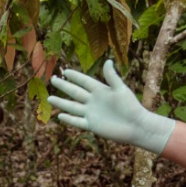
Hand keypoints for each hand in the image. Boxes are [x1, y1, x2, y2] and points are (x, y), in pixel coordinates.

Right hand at [47, 60, 174, 153]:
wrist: (136, 126)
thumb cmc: (131, 106)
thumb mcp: (121, 89)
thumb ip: (112, 77)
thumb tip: (108, 61)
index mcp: (100, 90)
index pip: (84, 81)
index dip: (75, 76)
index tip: (65, 71)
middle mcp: (93, 101)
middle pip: (75, 92)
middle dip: (64, 86)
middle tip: (53, 78)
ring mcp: (91, 113)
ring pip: (72, 107)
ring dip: (61, 102)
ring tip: (49, 98)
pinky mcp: (92, 125)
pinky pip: (77, 121)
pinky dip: (69, 119)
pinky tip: (59, 116)